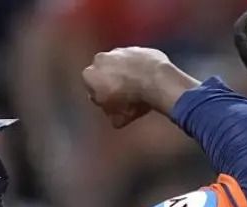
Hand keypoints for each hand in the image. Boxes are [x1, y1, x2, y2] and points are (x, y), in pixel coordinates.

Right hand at [82, 47, 196, 127]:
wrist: (156, 80)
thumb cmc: (132, 100)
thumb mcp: (119, 119)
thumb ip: (112, 116)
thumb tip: (115, 119)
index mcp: (90, 75)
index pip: (93, 91)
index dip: (105, 101)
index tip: (116, 107)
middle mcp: (100, 59)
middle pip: (106, 75)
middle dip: (114, 84)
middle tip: (128, 98)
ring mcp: (120, 51)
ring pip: (121, 65)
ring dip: (127, 74)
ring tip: (140, 89)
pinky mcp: (138, 48)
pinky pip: (137, 60)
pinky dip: (141, 68)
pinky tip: (150, 80)